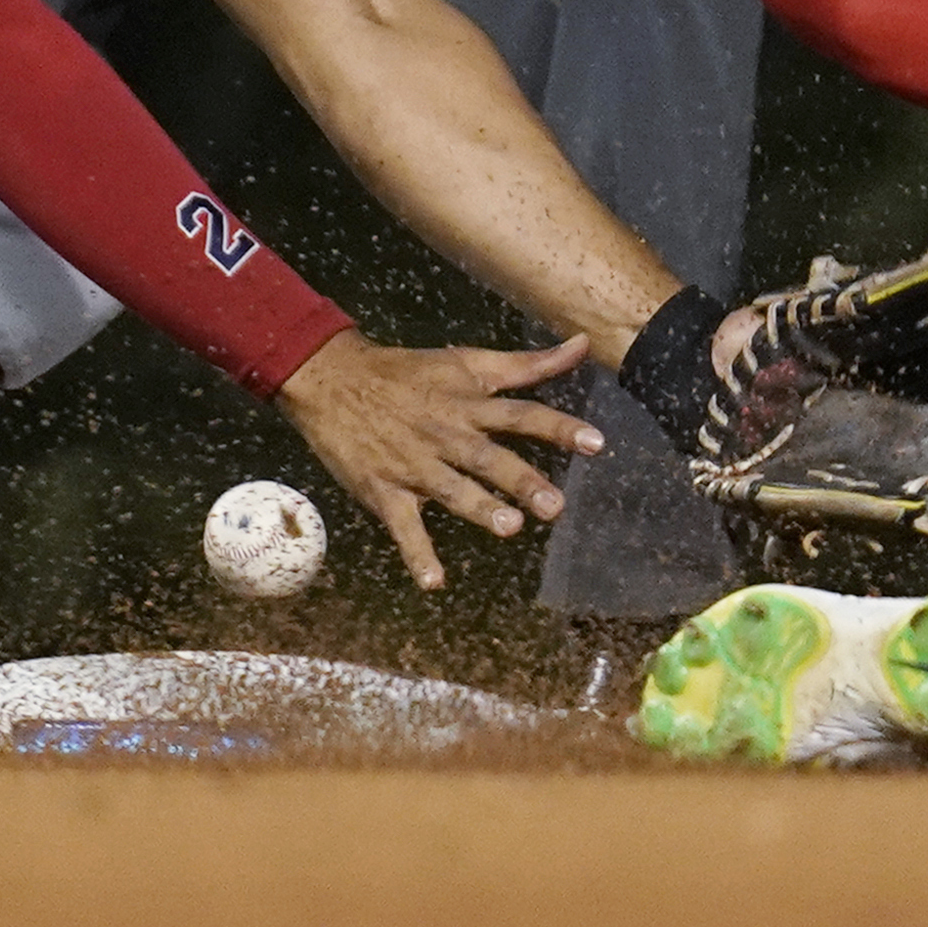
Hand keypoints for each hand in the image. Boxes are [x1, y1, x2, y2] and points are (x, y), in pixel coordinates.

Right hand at [273, 328, 604, 589]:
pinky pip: (403, 525)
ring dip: (479, 508)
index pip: (520, 413)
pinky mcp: (383, 489)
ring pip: (450, 488)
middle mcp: (445, 432)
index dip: (558, 427)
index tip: (596, 443)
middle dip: (521, 480)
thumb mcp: (466, 361)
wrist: (331, 378)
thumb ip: (527, 362)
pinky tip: (434, 582)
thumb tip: (582, 345)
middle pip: (488, 456)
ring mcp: (414, 463)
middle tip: (555, 505)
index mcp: (467, 402)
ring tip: (510, 528)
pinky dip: (417, 553)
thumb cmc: (406, 372)